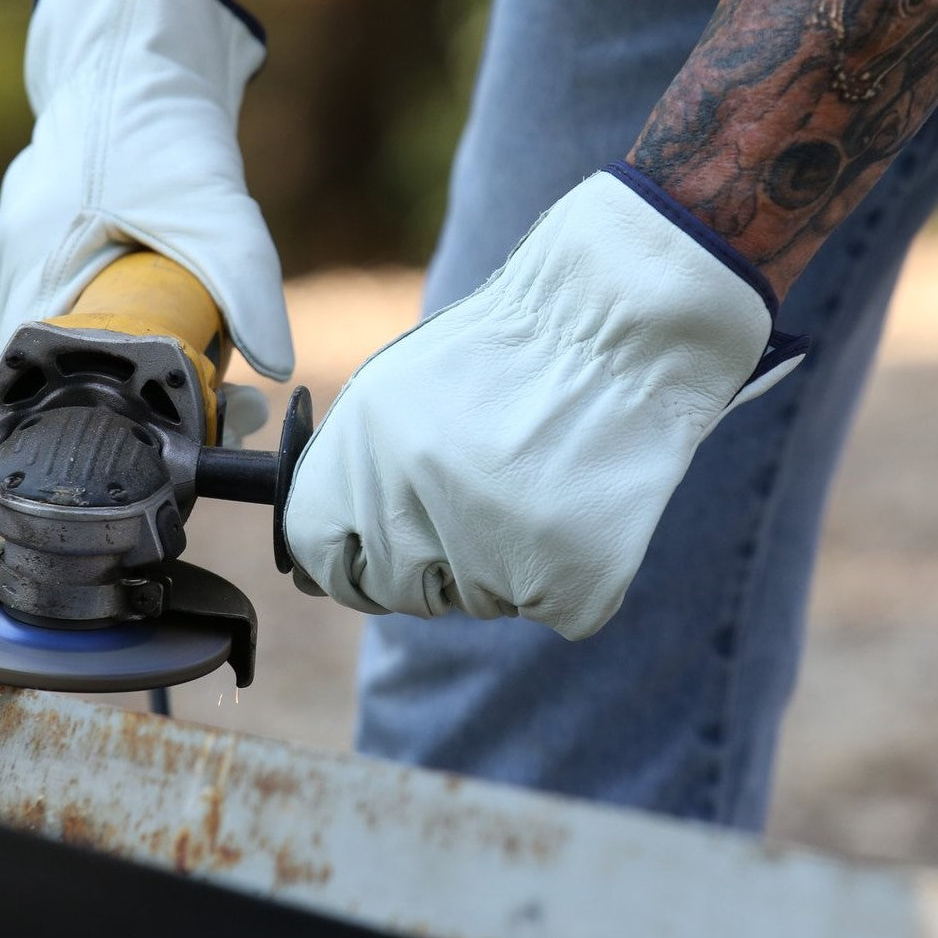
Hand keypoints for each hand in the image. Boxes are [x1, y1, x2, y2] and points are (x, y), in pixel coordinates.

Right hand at [0, 0, 293, 391]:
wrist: (141, 51)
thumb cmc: (162, 130)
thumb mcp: (218, 216)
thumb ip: (248, 294)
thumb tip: (279, 369)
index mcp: (26, 269)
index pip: (28, 383)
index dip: (82, 421)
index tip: (144, 440)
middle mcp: (12, 266)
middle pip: (58, 363)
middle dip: (128, 391)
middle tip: (205, 403)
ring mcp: (27, 247)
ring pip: (75, 330)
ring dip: (134, 353)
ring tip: (211, 361)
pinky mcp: (55, 235)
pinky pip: (82, 297)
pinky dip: (128, 317)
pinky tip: (184, 314)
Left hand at [283, 165, 805, 639]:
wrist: (620, 328)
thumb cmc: (508, 358)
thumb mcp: (398, 393)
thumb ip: (353, 475)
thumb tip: (320, 561)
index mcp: (359, 454)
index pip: (318, 551)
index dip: (350, 562)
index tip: (378, 558)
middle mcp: (411, 505)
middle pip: (401, 590)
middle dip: (439, 562)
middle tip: (487, 501)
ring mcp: (491, 552)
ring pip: (485, 601)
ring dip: (512, 562)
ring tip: (546, 481)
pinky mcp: (570, 581)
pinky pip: (559, 609)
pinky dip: (576, 573)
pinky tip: (588, 504)